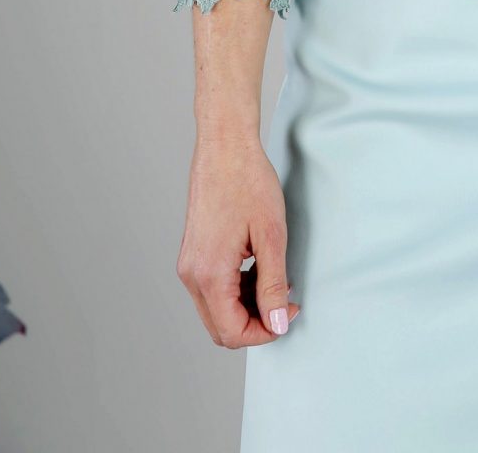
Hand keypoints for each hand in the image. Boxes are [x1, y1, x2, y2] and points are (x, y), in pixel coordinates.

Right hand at [177, 132, 301, 347]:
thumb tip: (277, 324)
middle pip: (221, 328)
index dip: (265, 332)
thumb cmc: (248, 181)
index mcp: (209, 274)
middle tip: (285, 300)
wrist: (224, 146)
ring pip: (216, 310)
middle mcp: (192, 275)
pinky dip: (236, 290)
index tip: (289, 312)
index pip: (232, 332)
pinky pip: (212, 290)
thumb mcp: (271, 234)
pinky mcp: (192, 254)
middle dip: (255, 323)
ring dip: (246, 307)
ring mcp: (188, 264)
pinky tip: (258, 268)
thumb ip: (273, 284)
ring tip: (275, 279)